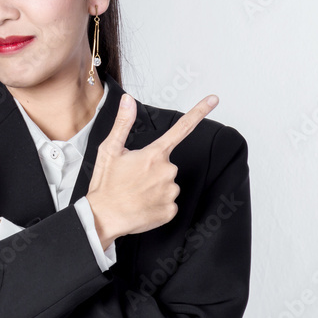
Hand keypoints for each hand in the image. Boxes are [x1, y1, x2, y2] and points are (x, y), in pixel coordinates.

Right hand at [86, 94, 218, 246]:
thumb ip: (123, 123)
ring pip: (168, 184)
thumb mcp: (109, 150)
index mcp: (154, 154)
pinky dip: (156, 203)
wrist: (103, 217)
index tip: (213, 99)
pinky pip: (168, 202)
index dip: (199, 112)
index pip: (182, 128)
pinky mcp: (170, 210)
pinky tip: (142, 204)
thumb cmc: (105, 184)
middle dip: (152, 169)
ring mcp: (170, 192)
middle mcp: (167, 171)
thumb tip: (128, 101)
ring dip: (154, 187)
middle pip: (166, 164)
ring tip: (135, 193)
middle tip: (132, 178)